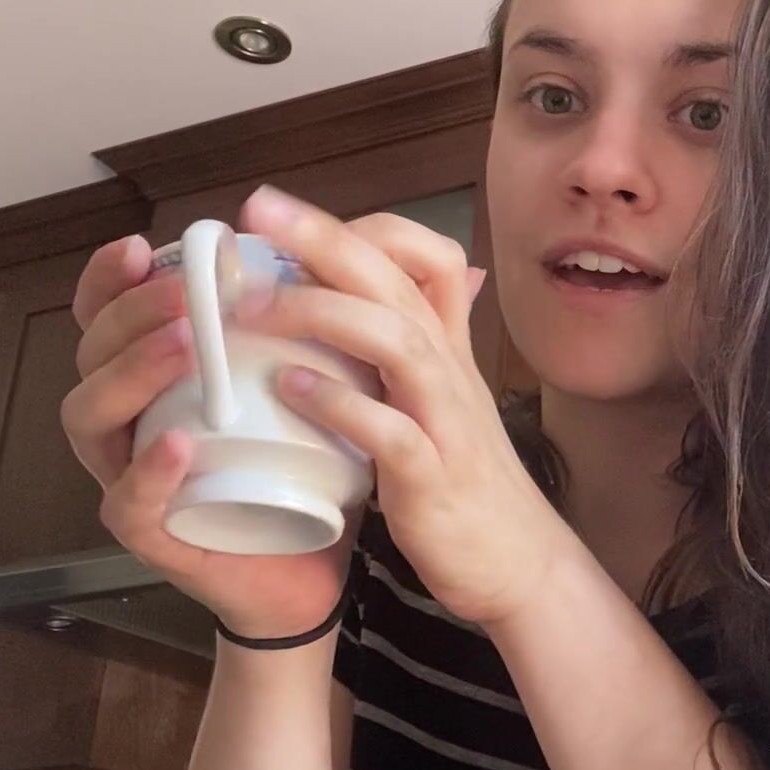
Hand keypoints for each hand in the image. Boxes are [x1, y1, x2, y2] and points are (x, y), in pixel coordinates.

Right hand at [60, 233, 350, 639]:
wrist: (309, 569)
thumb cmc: (294, 471)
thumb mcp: (296, 388)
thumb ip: (291, 329)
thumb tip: (322, 255)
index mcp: (149, 379)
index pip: (106, 315)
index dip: (111, 277)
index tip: (145, 244)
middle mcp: (124, 422)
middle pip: (91, 352)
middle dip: (133, 312)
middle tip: (187, 289)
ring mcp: (127, 478)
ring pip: (91, 417)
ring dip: (133, 373)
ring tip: (185, 343)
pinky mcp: (148, 535)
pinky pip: (127, 501)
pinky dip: (149, 470)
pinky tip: (179, 442)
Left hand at [231, 184, 582, 628]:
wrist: (518, 561)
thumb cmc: (466, 480)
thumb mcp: (440, 398)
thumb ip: (408, 347)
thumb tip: (372, 297)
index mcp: (446, 347)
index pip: (425, 256)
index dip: (359, 227)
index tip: (284, 218)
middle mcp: (449, 369)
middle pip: (396, 280)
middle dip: (324, 237)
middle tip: (256, 208)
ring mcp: (444, 420)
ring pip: (394, 340)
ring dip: (320, 313)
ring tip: (251, 308)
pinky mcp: (433, 476)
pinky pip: (391, 430)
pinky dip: (340, 403)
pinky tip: (291, 389)